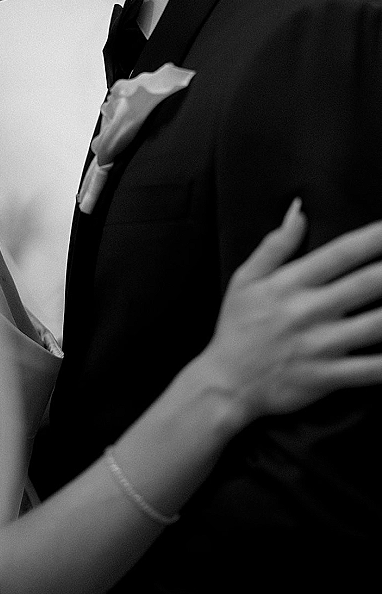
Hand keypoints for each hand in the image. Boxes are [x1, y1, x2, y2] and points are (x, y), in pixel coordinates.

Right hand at [205, 200, 381, 421]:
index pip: (341, 253)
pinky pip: (370, 370)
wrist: (225, 382)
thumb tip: (298, 211)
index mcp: (290, 283)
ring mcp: (321, 345)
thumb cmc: (236, 327)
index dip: (374, 238)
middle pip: (367, 284)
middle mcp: (309, 310)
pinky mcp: (327, 377)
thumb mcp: (245, 278)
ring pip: (376, 325)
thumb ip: (275, 244)